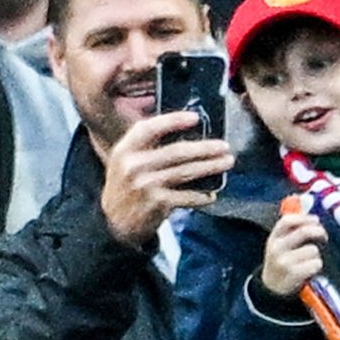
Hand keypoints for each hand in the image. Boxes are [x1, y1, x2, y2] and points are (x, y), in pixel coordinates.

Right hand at [99, 109, 233, 247]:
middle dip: (205, 148)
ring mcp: (145, 185)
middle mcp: (133, 165)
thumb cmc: (126, 186)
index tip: (195, 117)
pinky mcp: (156, 203)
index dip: (172, 120)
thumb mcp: (125, 161)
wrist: (113, 221)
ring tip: (226, 162)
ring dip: (210, 167)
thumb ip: (147, 146)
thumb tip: (185, 131)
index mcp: (125, 150)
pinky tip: (212, 194)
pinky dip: (201, 195)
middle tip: (224, 146)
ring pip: (186, 172)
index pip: (148, 129)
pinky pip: (187, 196)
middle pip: (176, 152)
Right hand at [259, 206, 327, 299]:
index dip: (304, 218)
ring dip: (317, 254)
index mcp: (273, 238)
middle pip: (303, 232)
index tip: (316, 220)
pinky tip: (310, 270)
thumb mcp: (281, 245)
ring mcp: (284, 262)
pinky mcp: (293, 274)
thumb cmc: (282, 262)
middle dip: (319, 232)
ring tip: (311, 260)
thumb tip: (308, 210)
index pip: (287, 221)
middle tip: (324, 236)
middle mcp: (276, 249)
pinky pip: (315, 263)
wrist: (272, 289)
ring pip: (312, 250)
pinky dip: (317, 266)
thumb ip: (292, 230)